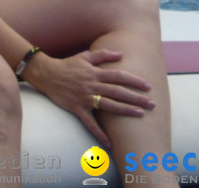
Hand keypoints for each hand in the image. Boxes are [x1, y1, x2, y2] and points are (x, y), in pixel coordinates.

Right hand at [26, 49, 155, 148]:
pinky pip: (90, 123)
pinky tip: (110, 143)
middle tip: (152, 104)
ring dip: (125, 110)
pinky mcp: (77, 108)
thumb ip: (103, 55)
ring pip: (109, 105)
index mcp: (95, 73)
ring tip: (140, 115)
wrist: (46, 74)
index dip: (134, 81)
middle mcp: (92, 85)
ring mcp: (85, 97)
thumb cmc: (67, 65)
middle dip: (136, 97)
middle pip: (118, 92)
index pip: (118, 76)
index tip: (148, 86)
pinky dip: (99, 133)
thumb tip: (120, 54)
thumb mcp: (84, 56)